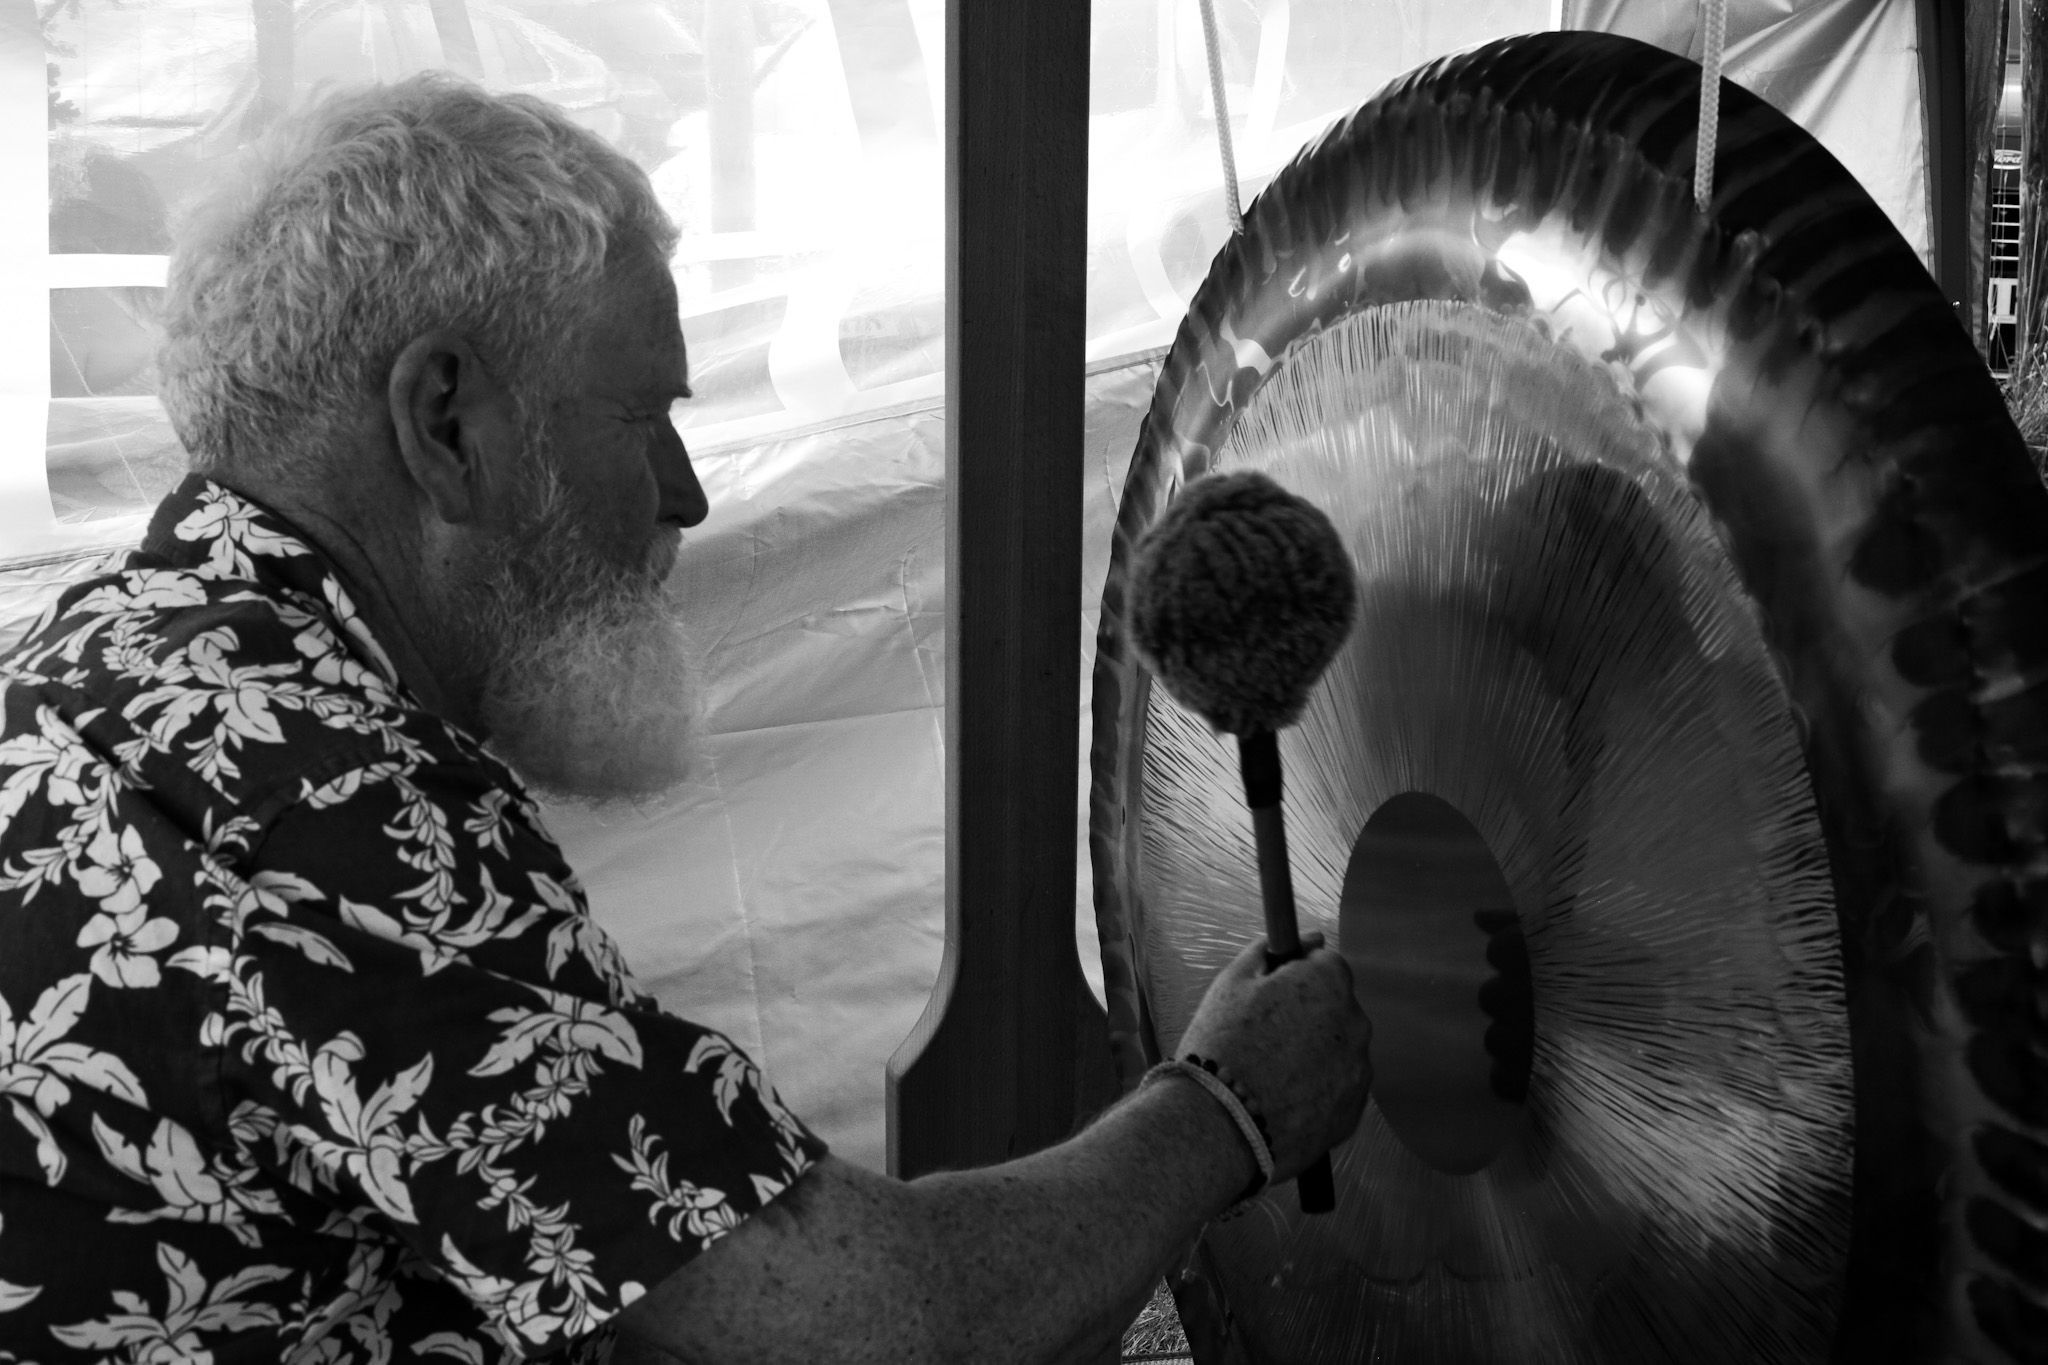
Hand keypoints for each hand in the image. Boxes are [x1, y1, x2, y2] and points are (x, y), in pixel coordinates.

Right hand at [1175, 934, 1371, 1183]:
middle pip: (1336, 1007)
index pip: (1326, 963)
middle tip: (1264, 1038)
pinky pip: (1338, 1089)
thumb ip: (1271, 950)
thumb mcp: (1232, 982)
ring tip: (1270, 1075)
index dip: (1296, 976)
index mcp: (1328, 983)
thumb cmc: (1221, 1045)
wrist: (1219, 1125)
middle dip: (1308, 1016)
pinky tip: (1282, 1100)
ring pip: (1338, 1050)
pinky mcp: (1354, 1111)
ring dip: (1314, 1054)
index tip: (1271, 994)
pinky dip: (1318, 1091)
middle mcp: (1355, 1022)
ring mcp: (1358, 1070)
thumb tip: (1311, 937)